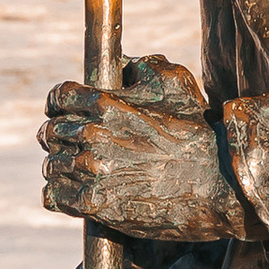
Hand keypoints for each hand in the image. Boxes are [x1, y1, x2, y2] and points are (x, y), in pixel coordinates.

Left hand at [41, 56, 246, 243]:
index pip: (60, 97)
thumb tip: (124, 65)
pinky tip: (69, 195)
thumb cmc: (200, 132)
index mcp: (106, 103)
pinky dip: (58, 195)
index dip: (58, 104)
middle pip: (50, 132)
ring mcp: (92, 169)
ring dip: (60, 167)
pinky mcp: (95, 203)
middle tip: (67, 146)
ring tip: (74, 172)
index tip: (60, 112)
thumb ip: (144, 67)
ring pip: (51, 165)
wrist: (218, 182)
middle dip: (57, 138)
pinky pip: (54, 196)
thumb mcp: (176, 83)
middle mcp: (93, 134)